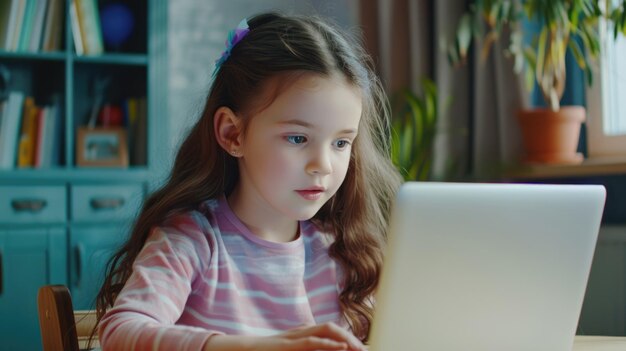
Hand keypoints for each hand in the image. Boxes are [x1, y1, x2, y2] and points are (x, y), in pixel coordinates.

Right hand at [203, 322, 366, 350]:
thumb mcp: (291, 350)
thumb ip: (307, 349)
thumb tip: (328, 348)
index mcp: (304, 333)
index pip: (331, 331)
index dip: (349, 338)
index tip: (364, 348)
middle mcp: (302, 330)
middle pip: (332, 327)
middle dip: (352, 337)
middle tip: (366, 349)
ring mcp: (295, 335)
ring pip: (326, 330)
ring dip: (345, 338)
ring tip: (359, 348)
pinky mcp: (288, 344)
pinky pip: (312, 342)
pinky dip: (328, 345)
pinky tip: (342, 348)